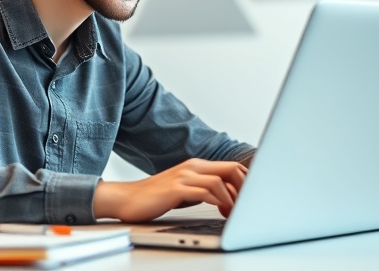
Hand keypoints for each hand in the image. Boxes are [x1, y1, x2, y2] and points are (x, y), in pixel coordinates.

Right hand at [92, 158, 247, 222]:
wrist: (127, 199)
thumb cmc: (156, 197)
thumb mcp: (185, 190)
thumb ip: (205, 190)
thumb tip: (230, 199)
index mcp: (197, 165)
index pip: (232, 167)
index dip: (247, 182)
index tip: (251, 200)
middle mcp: (193, 167)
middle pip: (231, 169)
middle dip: (246, 188)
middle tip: (248, 207)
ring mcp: (184, 176)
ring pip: (221, 180)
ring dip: (233, 199)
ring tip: (234, 213)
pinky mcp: (176, 189)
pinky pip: (205, 192)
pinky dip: (218, 202)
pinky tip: (220, 212)